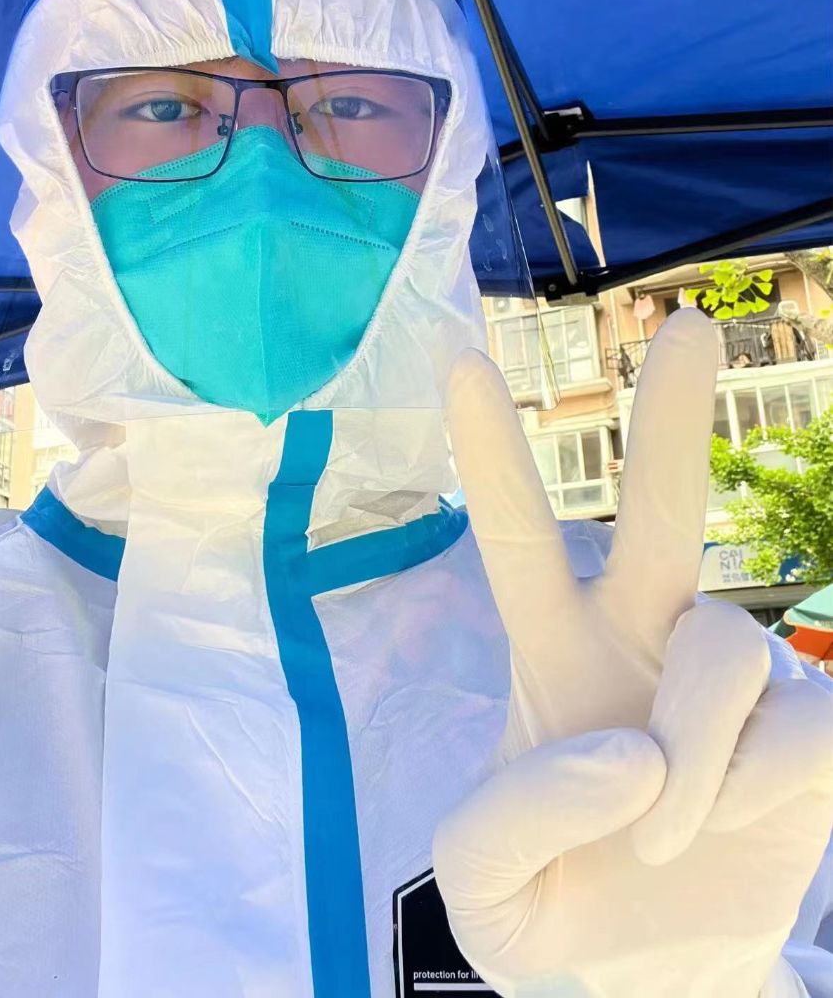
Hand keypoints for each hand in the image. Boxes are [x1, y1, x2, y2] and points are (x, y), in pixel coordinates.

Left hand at [434, 310, 832, 997]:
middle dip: (670, 422)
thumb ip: (512, 821)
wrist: (649, 978)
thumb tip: (630, 755)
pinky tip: (736, 817)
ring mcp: (728, 680)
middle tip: (690, 325)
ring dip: (691, 753)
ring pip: (722, 651)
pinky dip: (757, 778)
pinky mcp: (806, 736)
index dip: (493, 457)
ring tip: (663, 836)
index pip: (518, 542)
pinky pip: (802, 724)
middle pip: (660, 513)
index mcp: (554, 653)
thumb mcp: (483, 886)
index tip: (461, 359)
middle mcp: (644, 638)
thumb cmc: (554, 908)